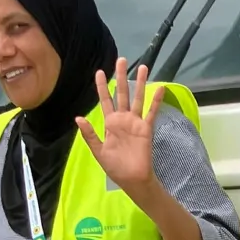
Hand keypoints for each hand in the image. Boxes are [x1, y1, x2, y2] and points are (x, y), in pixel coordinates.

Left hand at [76, 58, 162, 197]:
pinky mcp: (146, 129)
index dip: (102, 87)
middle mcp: (123, 119)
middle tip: (121, 60)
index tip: (100, 72)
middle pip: (122, 93)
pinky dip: (156, 101)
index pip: (105, 100)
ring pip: (138, 98)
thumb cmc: (115, 168)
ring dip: (140, 83)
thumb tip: (78, 118)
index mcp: (110, 123)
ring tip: (143, 67)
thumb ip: (90, 134)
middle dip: (121, 77)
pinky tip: (160, 88)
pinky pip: (152, 112)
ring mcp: (135, 123)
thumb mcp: (99, 151)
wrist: (132, 179)